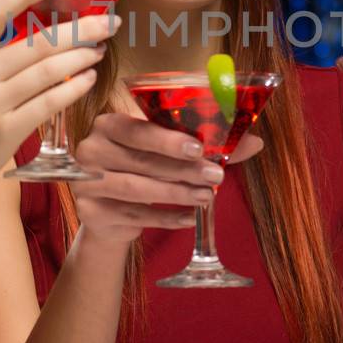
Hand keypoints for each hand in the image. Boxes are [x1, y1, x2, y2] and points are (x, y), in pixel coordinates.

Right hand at [0, 0, 114, 200]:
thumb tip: (42, 19)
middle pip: (38, 41)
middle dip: (81, 27)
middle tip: (108, 20)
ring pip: (49, 70)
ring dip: (83, 55)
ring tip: (99, 48)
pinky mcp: (6, 130)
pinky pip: (50, 101)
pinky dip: (75, 86)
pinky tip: (89, 77)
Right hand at [72, 112, 264, 244]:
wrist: (109, 212)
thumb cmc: (143, 169)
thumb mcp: (168, 152)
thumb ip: (206, 145)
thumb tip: (255, 142)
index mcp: (108, 124)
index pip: (137, 129)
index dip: (168, 139)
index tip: (199, 148)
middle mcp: (90, 150)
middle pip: (142, 162)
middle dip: (184, 170)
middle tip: (216, 177)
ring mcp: (86, 183)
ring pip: (139, 190)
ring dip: (177, 194)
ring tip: (207, 198)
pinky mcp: (90, 212)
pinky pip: (135, 216)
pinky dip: (166, 218)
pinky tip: (190, 218)